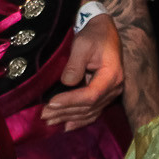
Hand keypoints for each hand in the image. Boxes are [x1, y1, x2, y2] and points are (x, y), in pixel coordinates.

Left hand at [41, 13, 121, 129]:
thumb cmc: (93, 35)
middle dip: (65, 112)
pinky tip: (66, 126)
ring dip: (69, 118)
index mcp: (111, 75)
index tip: (51, 102)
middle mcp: (114, 88)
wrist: (104, 32)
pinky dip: (79, 120)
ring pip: (90, 112)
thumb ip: (75, 65)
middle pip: (89, 107)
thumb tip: (66, 83)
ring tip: (49, 121)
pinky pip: (93, 112)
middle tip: (43, 115)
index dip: (70, 101)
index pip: (90, 95)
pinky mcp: (104, 95)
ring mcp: (110, 93)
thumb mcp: (83, 44)